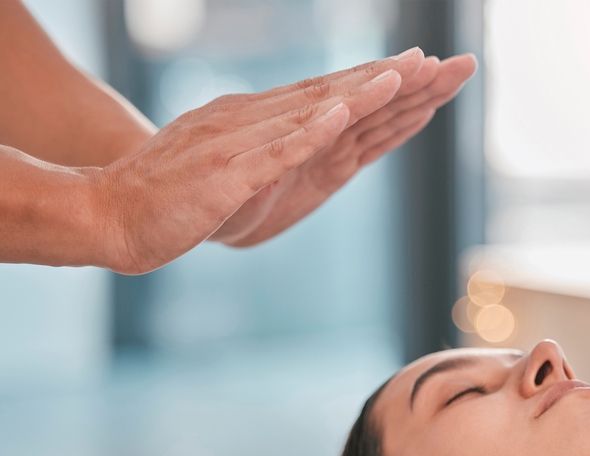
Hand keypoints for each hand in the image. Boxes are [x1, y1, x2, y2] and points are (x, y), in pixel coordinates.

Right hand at [89, 49, 426, 273]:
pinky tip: (339, 118)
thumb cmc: (170, 197)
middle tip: (436, 63)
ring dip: (360, 95)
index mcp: (256, 121)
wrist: (107, 212)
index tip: (422, 73)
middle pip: (331, 95)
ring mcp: (239, 144)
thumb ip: (266, 157)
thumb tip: (300, 145)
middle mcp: (252, 120)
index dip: (377, 85)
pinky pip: (273, 152)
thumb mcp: (230, 170)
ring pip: (310, 114)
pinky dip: (307, 134)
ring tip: (404, 76)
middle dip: (387, 81)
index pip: (328, 97)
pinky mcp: (224, 175)